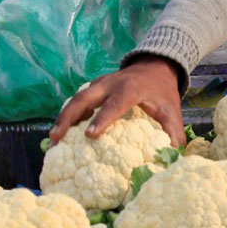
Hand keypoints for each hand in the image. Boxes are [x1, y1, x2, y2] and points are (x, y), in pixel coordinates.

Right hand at [49, 56, 185, 147]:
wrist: (155, 67)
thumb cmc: (162, 93)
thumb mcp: (172, 112)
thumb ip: (173, 135)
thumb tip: (170, 160)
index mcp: (131, 88)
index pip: (115, 103)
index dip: (102, 119)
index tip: (89, 135)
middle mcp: (111, 83)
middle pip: (84, 98)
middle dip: (68, 117)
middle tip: (56, 138)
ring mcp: (99, 83)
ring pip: (76, 99)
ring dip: (63, 118)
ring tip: (53, 140)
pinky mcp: (94, 88)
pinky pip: (77, 101)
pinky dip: (68, 115)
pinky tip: (61, 133)